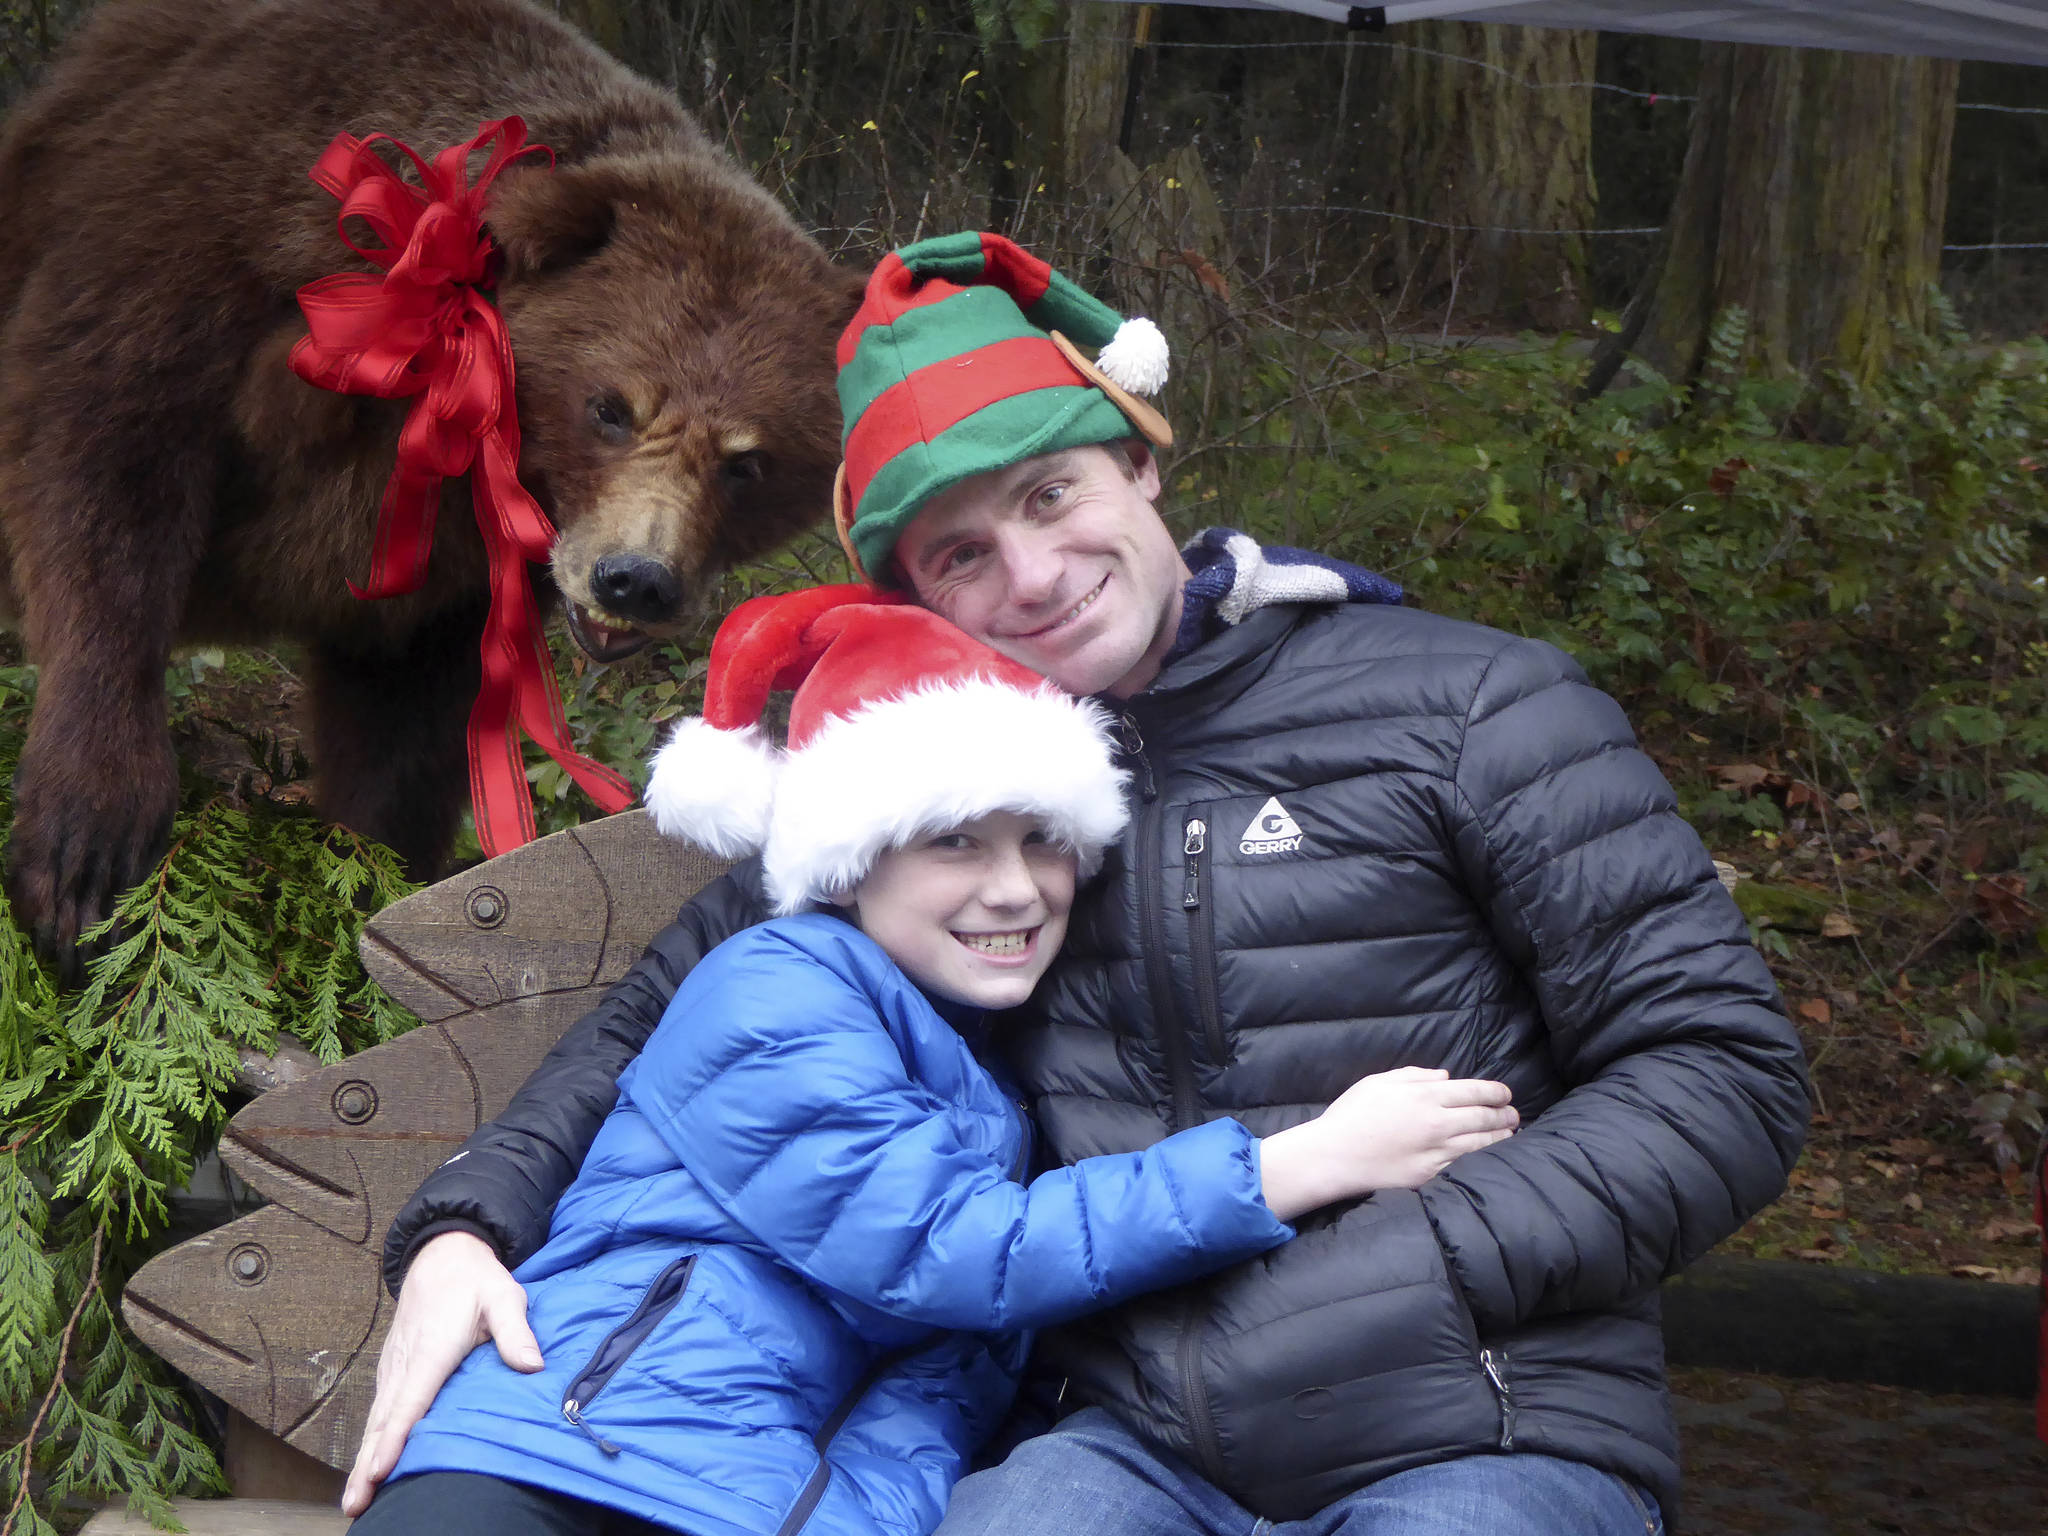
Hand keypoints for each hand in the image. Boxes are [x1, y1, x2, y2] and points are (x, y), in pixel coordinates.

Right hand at [340, 1230, 541, 1515]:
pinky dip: (370, 1441)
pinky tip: (367, 1467)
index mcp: (432, 1350)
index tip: (380, 1470)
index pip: (411, 1401)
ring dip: (362, 1460)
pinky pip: (380, 1410)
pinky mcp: (394, 1370)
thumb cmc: (476, 1279)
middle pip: (383, 1421)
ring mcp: (395, 1368)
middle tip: (355, 1505)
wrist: (443, 1254)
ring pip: (377, 1420)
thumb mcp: (504, 1295)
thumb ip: (515, 1330)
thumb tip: (532, 1364)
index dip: (395, 1438)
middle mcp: (405, 1363)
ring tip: (354, 1500)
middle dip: (367, 1465)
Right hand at [1259, 1066, 1517, 1219]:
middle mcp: (1437, 1123)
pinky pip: (1463, 1163)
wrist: (1335, 1156)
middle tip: (1514, 1112)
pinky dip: (1481, 1157)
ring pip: (1480, 1142)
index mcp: (1424, 1095)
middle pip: (1483, 1116)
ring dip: (1500, 1136)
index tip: (1506, 1093)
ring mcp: (1436, 1151)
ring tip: (1511, 1132)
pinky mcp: (1431, 1174)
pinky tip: (1489, 1154)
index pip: (1473, 1091)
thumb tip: (1446, 1076)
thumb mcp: (1378, 1082)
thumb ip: (1414, 1075)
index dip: (1494, 1091)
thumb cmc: (1351, 1114)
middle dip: (1504, 1113)